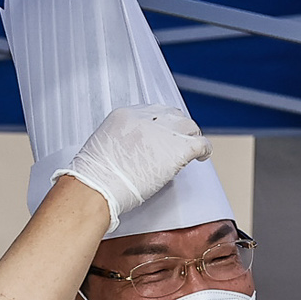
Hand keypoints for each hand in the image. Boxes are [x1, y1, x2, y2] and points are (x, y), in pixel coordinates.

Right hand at [62, 105, 208, 227]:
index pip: (153, 113)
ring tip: (194, 151)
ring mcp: (164, 132)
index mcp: (125, 115)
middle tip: (180, 143)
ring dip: (192, 138)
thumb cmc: (96, 177)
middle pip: (173, 116)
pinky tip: (202, 157)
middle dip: (178, 130)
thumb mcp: (104, 146)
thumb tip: (133, 150)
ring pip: (189, 127)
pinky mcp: (178, 149)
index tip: (163, 136)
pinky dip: (204, 150)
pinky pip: (201, 144)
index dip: (161, 126)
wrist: (97, 186)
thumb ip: (122, 141)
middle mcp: (146, 118)